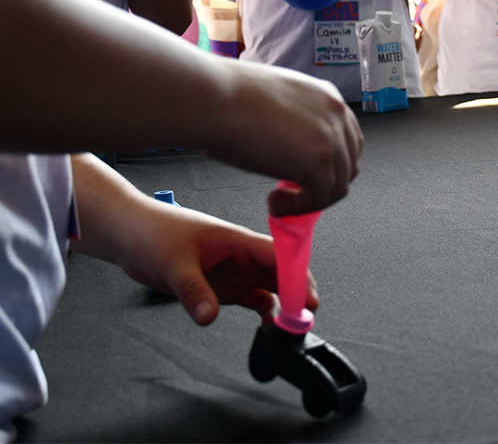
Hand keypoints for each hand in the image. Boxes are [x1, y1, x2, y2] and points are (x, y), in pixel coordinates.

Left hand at [116, 202, 318, 325]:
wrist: (129, 233)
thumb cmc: (152, 232)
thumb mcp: (173, 262)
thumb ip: (193, 290)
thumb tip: (208, 316)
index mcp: (237, 240)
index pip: (278, 255)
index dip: (296, 274)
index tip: (306, 298)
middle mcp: (242, 256)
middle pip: (282, 273)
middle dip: (297, 293)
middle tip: (304, 319)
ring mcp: (235, 271)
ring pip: (272, 287)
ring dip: (284, 304)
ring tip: (290, 327)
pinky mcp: (224, 286)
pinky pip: (254, 299)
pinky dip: (266, 311)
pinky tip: (269, 325)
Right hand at [211, 64, 363, 216]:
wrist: (211, 97)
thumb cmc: (227, 97)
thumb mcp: (277, 103)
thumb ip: (296, 125)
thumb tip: (295, 152)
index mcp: (327, 96)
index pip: (348, 140)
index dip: (329, 165)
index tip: (307, 178)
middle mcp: (336, 114)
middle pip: (347, 165)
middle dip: (322, 185)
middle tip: (294, 193)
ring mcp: (331, 138)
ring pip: (337, 187)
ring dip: (308, 200)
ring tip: (278, 201)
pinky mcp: (318, 162)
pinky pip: (319, 199)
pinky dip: (298, 209)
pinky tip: (275, 203)